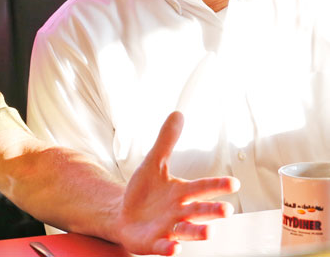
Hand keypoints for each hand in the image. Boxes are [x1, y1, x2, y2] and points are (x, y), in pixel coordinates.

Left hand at [113, 111, 239, 255]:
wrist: (123, 216)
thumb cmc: (145, 193)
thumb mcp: (153, 164)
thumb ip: (166, 142)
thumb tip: (177, 113)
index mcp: (182, 193)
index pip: (202, 187)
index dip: (216, 185)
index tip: (233, 183)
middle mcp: (180, 212)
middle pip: (200, 211)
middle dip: (213, 211)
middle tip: (226, 210)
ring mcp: (168, 229)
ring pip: (187, 232)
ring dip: (198, 232)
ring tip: (209, 232)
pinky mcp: (154, 243)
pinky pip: (163, 248)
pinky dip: (168, 249)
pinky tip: (173, 248)